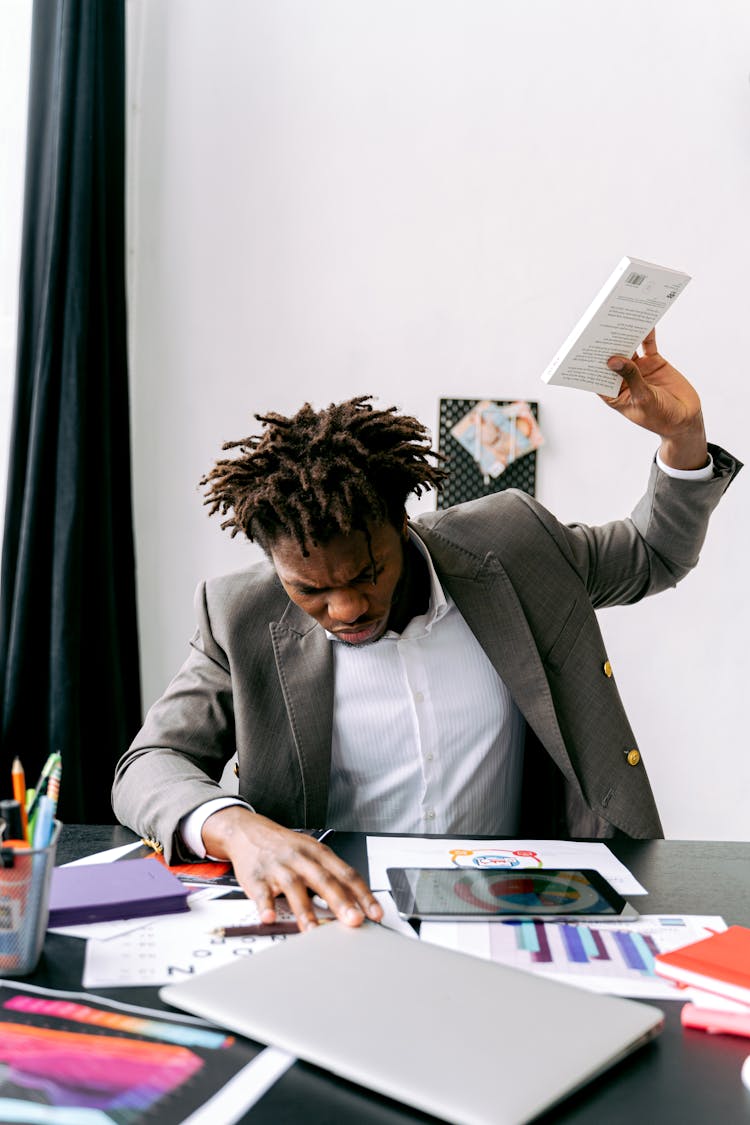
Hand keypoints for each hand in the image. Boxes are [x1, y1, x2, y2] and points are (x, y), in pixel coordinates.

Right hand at [201, 805, 382, 930]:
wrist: (248, 831)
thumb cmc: (285, 846)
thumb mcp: (312, 852)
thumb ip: (331, 876)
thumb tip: (355, 904)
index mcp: (319, 852)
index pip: (346, 874)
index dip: (363, 894)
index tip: (375, 914)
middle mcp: (301, 857)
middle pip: (324, 880)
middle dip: (341, 902)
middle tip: (353, 921)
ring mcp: (279, 867)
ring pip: (294, 887)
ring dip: (305, 911)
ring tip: (314, 931)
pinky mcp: (256, 877)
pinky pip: (261, 892)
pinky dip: (265, 905)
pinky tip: (269, 917)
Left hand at [600, 329, 707, 469]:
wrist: (686, 418)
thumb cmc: (660, 416)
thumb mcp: (644, 398)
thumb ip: (631, 377)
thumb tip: (612, 359)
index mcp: (613, 393)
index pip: (596, 375)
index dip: (589, 361)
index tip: (582, 346)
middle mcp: (622, 379)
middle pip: (610, 357)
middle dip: (606, 342)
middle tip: (599, 323)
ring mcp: (637, 369)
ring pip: (628, 347)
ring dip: (624, 333)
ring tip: (620, 316)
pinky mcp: (653, 361)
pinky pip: (647, 344)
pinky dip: (646, 333)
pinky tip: (645, 321)